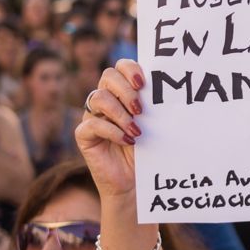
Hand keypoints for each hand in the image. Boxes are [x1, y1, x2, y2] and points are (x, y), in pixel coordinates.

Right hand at [75, 60, 143, 198]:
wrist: (136, 182)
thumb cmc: (148, 151)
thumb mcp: (154, 124)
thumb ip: (153, 106)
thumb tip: (165, 89)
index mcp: (123, 92)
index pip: (121, 67)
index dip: (130, 69)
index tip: (144, 83)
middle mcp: (106, 100)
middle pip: (108, 76)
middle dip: (125, 90)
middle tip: (140, 109)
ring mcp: (93, 116)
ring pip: (98, 97)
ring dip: (120, 112)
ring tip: (136, 129)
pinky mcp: (84, 135)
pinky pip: (92, 124)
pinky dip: (112, 131)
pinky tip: (128, 140)